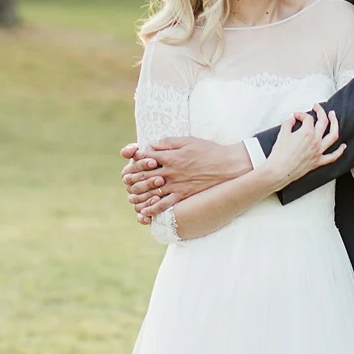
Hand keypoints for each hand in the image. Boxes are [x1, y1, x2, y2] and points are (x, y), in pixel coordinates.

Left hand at [123, 136, 246, 220]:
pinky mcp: (183, 195)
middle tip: (125, 181)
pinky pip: (165, 204)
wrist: (228, 166)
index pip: (146, 157)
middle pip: (145, 175)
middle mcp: (171, 171)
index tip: (130, 161)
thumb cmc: (209, 150)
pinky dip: (153, 209)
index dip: (135, 159)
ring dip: (139, 194)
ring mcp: (177, 184)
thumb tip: (152, 145)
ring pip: (152, 191)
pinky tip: (145, 212)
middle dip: (133, 177)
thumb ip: (168, 142)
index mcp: (171, 155)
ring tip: (131, 197)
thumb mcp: (188, 140)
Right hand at [263, 105, 344, 189]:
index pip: (308, 118)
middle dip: (321, 111)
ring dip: (335, 124)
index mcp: (307, 133)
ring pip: (333, 136)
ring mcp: (319, 151)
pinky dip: (339, 151)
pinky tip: (343, 146)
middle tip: (317, 108)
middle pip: (323, 122)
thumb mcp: (282, 134)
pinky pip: (333, 156)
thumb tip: (292, 120)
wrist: (279, 171)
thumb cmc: (280, 155)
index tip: (296, 116)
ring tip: (333, 117)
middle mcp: (316, 141)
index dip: (301, 115)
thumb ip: (288, 123)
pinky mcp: (318, 162)